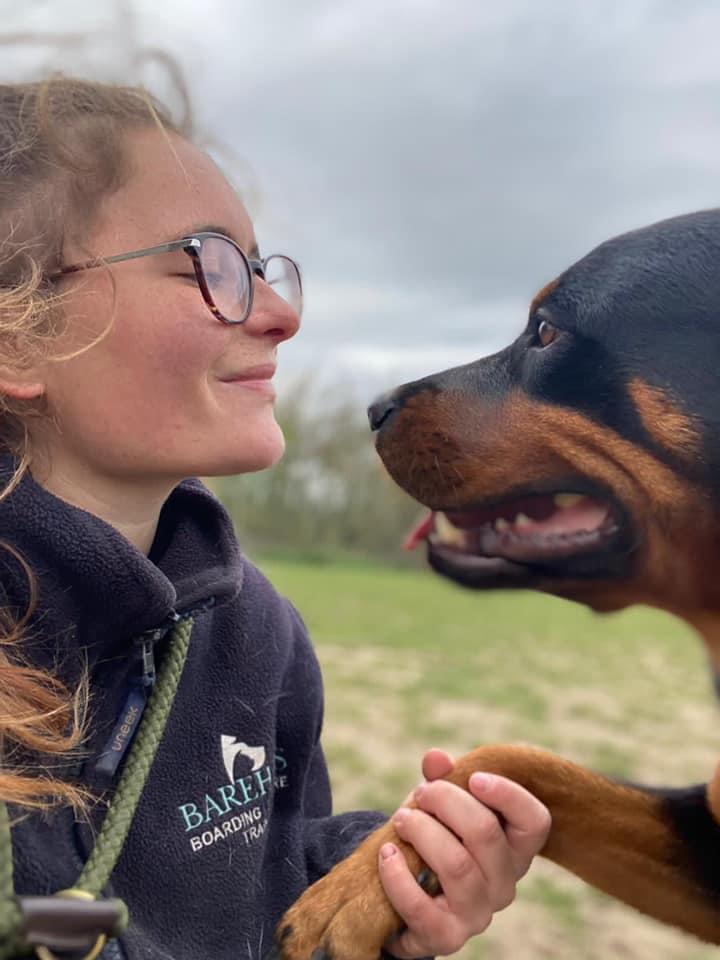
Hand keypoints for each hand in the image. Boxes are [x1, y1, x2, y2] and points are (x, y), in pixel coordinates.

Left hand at [378, 749, 550, 957]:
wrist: (407, 898)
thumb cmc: (434, 840)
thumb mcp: (439, 806)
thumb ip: (442, 779)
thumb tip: (436, 759)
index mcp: (514, 850)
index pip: (534, 822)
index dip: (508, 794)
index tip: (474, 777)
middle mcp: (504, 884)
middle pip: (486, 833)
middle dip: (446, 801)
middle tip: (422, 794)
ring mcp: (478, 914)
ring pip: (456, 864)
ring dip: (421, 831)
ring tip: (401, 819)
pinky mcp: (446, 936)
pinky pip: (421, 906)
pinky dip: (398, 875)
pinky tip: (386, 853)